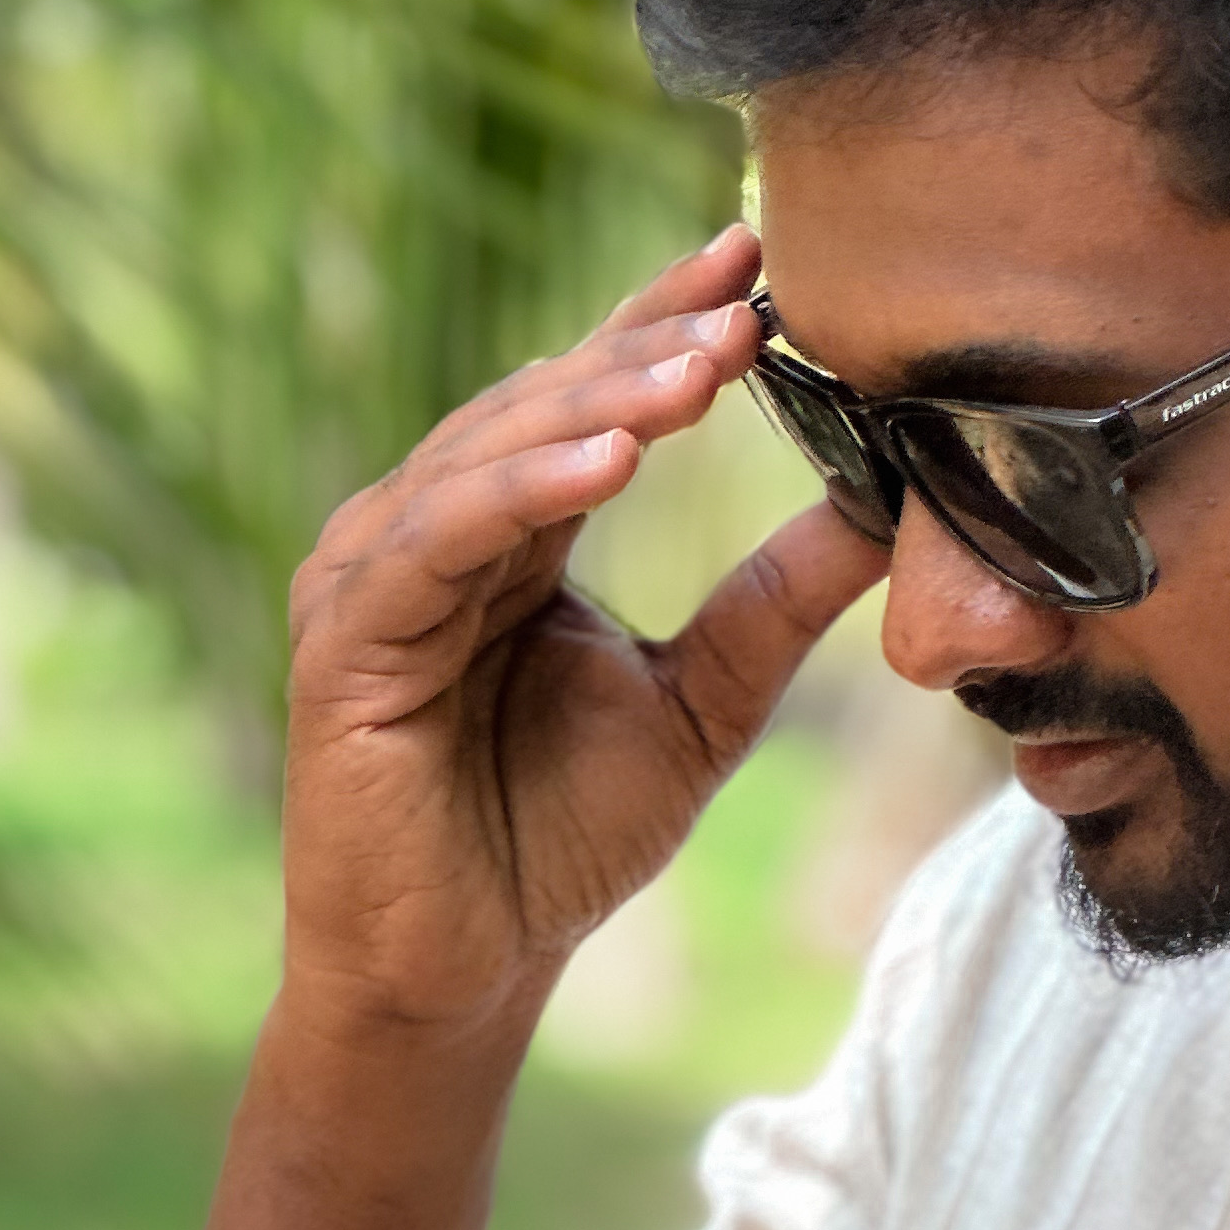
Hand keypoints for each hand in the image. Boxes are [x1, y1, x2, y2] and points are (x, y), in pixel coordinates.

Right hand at [281, 219, 889, 1037]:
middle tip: (750, 302)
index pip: (594, 401)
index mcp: (513, 533)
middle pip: (545, 406)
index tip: (760, 260)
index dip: (667, 323)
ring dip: (597, 402)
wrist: (467, 970)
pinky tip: (608, 460)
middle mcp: (431, 532)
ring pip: (493, 453)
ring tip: (699, 368)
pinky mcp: (344, 640)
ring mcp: (375, 577)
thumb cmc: (560, 838)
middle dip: (650, 350)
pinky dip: (519, 489)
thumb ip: (776, 606)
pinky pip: (436, 541)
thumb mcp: (704, 703)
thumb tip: (886, 512)